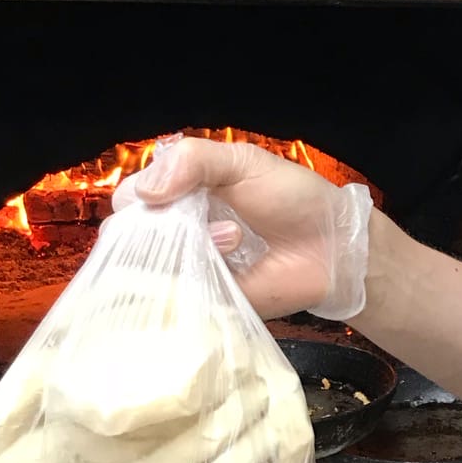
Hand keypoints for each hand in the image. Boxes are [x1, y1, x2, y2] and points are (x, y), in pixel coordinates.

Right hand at [112, 138, 372, 321]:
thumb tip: (146, 192)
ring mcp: (188, 269)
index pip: (129, 199)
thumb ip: (193, 161)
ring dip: (190, 248)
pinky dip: (198, 278)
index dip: (138, 199)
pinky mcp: (205, 301)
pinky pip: (177, 298)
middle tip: (202, 220)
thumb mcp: (243, 162)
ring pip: (149, 269)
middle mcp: (176, 233)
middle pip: (129, 237)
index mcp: (179, 194)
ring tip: (235, 238)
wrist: (332, 245)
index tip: (164, 198)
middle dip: (160, 227)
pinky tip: (232, 262)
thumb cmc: (290, 197)